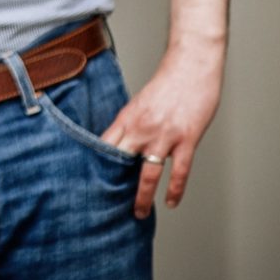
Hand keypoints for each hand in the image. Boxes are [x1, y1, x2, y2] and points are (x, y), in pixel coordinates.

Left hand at [100, 38, 224, 217]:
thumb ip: (133, 123)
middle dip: (113, 186)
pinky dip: (175, 190)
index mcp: (127, 118)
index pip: (104, 147)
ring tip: (139, 213)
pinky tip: (171, 202)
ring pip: (148, 173)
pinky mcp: (186, 139)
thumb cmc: (168, 83)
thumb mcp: (141, 102)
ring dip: (143, 196)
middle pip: (120, 163)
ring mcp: (164, 135)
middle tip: (108, 206)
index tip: (89, 183)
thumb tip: (124, 142)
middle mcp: (141, 128)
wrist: (191, 65)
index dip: (96, 167)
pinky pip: (179, 171)